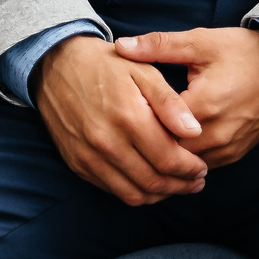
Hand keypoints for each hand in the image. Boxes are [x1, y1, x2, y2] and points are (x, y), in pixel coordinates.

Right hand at [33, 33, 209, 205]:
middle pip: (154, 182)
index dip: (191, 169)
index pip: (169, 160)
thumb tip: (194, 131)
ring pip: (134, 194)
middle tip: (196, 181)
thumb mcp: (143, 71)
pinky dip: (135, 192)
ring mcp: (89, 156)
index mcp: (128, 117)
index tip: (202, 168)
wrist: (56, 64)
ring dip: (160, 195)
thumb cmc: (105, 65)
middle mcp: (106, 142)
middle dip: (181, 186)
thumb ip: (170, 103)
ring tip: (176, 185)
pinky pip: (112, 190)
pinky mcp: (77, 163)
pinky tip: (148, 180)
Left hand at [114, 27, 258, 167]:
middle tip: (124, 127)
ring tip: (142, 136)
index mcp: (204, 106)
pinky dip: (184, 158)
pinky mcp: (235, 155)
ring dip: (164, 153)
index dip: (135, 120)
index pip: (157, 127)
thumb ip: (159, 45)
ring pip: (184, 164)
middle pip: (168, 152)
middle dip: (146, 141)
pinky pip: (202, 165)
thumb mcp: (200, 41)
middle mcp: (217, 134)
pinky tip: (167, 143)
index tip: (120, 109)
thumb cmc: (242, 52)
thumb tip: (121, 45)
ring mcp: (228, 148)